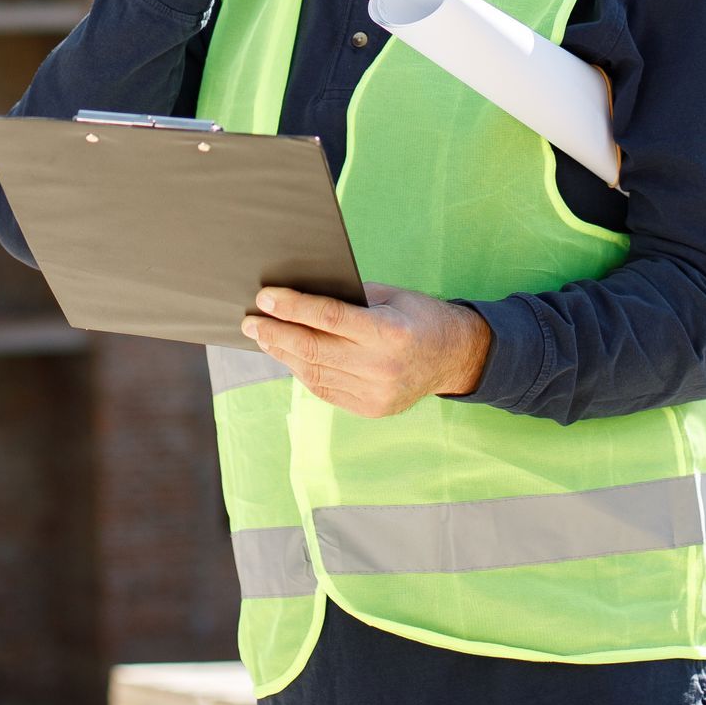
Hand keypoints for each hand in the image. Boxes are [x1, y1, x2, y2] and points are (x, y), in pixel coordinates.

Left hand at [242, 282, 492, 416]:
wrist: (455, 357)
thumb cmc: (417, 314)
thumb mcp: (388, 296)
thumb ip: (348, 298)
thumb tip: (297, 294)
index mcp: (390, 333)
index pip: (329, 319)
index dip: (293, 307)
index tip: (265, 297)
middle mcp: (382, 368)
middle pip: (314, 350)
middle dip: (276, 334)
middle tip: (250, 321)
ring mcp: (376, 394)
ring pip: (315, 374)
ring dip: (283, 354)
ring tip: (263, 337)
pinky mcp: (371, 410)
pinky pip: (326, 390)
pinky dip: (303, 372)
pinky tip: (288, 356)